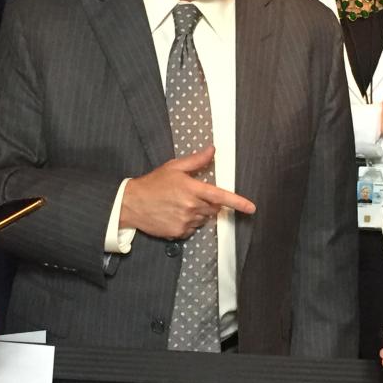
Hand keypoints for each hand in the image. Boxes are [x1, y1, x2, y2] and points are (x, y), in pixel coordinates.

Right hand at [119, 146, 255, 239]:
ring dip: (198, 213)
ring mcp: (185, 222)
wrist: (131, 203)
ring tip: (179, 204)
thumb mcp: (174, 167)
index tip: (251, 208)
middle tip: (191, 195)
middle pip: (213, 208)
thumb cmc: (153, 183)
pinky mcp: (178, 233)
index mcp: (192, 189)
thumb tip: (213, 150)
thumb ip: (196, 160)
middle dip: (208, 203)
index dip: (238, 202)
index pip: (221, 196)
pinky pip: (191, 229)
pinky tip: (174, 214)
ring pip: (203, 219)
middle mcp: (191, 207)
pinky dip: (187, 223)